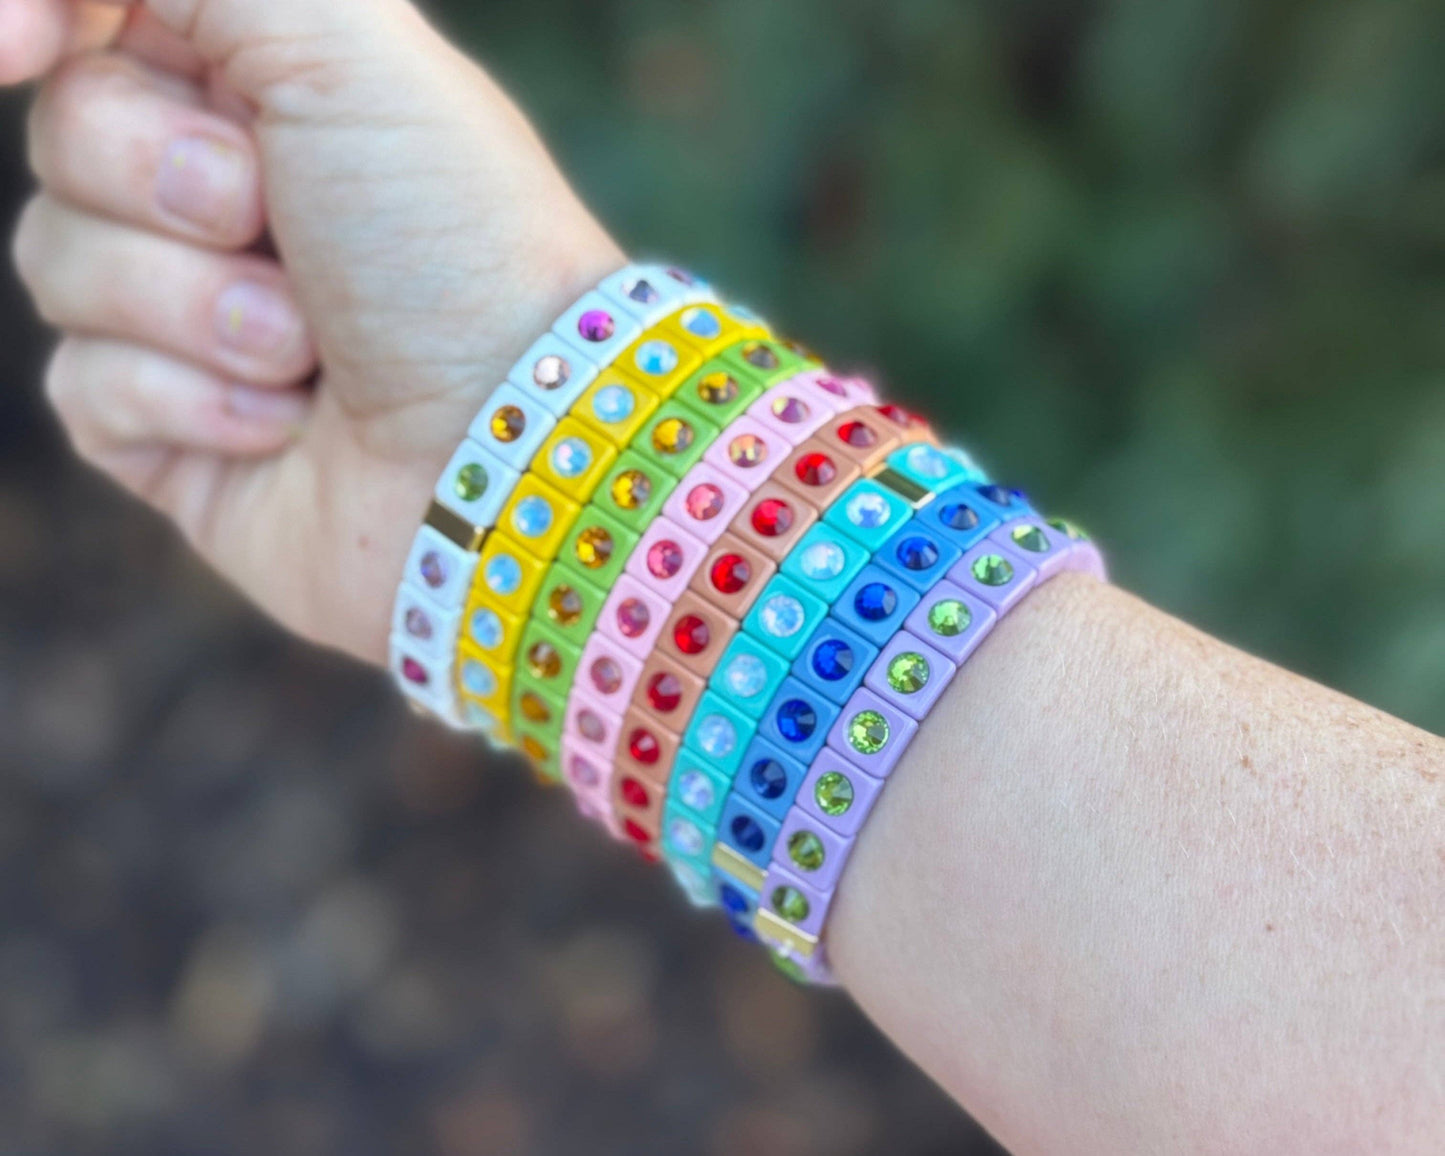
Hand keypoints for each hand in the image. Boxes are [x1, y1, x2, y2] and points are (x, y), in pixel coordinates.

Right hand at [5, 0, 625, 663]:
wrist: (503, 447)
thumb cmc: (450, 240)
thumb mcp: (346, 42)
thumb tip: (50, 7)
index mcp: (275, 88)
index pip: (104, 21)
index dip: (45, 18)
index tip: (15, 43)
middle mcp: (229, 195)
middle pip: (67, 136)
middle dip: (167, 179)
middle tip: (272, 220)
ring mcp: (194, 317)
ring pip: (56, 260)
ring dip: (194, 305)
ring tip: (309, 349)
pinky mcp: (173, 432)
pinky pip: (85, 387)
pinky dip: (190, 402)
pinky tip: (285, 425)